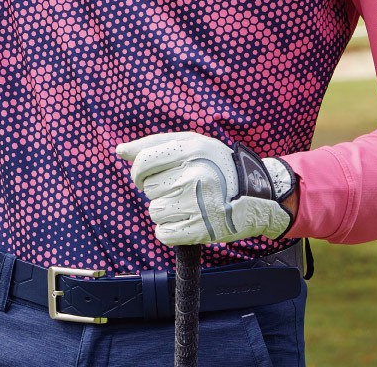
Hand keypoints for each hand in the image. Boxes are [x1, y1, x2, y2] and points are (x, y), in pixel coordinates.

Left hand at [116, 132, 297, 246]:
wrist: (256, 195)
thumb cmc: (217, 165)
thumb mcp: (191, 143)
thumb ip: (153, 145)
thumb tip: (119, 150)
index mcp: (191, 149)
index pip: (143, 162)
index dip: (138, 171)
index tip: (146, 175)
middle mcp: (195, 175)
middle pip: (147, 188)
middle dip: (157, 189)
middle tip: (178, 188)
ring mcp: (198, 204)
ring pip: (154, 211)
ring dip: (164, 210)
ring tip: (185, 204)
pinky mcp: (201, 231)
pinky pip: (163, 234)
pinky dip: (168, 230)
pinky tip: (184, 220)